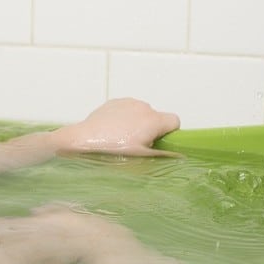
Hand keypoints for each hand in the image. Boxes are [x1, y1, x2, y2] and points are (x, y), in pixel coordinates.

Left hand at [53, 98, 180, 156]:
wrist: (82, 142)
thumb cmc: (113, 154)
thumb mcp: (142, 160)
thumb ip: (164, 156)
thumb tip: (181, 155)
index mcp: (153, 120)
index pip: (175, 121)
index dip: (169, 133)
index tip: (157, 143)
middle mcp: (143, 107)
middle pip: (156, 117)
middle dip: (150, 129)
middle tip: (136, 145)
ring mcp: (127, 102)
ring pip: (141, 113)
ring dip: (137, 123)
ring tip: (121, 139)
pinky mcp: (114, 102)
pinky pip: (127, 109)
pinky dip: (124, 118)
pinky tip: (112, 131)